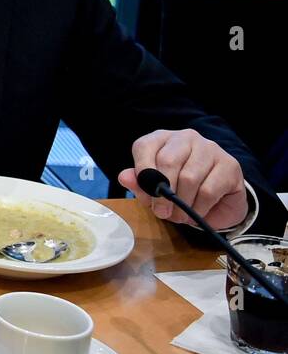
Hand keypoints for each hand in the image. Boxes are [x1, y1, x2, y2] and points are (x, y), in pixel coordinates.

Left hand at [118, 128, 247, 229]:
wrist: (217, 202)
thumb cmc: (179, 191)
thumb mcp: (154, 190)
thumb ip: (139, 184)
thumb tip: (124, 176)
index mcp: (161, 139)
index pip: (145, 147)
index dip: (142, 171)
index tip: (146, 193)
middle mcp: (186, 138)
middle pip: (168, 161)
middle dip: (162, 193)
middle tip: (162, 212)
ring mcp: (210, 149)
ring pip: (189, 177)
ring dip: (181, 204)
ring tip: (179, 215)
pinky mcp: (229, 165)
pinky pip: (209, 190)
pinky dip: (198, 208)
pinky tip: (195, 213)